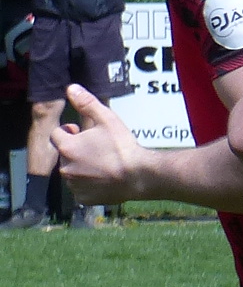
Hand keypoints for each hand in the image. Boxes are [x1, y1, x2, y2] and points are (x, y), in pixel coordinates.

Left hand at [50, 83, 145, 203]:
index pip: (57, 134)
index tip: (82, 132)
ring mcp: (74, 184)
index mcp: (68, 146)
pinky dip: (88, 184)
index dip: (69, 131)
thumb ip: (86, 103)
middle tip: (98, 149)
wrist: (141, 176)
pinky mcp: (83, 198)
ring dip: (81, 167)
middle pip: (65, 154)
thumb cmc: (124, 147)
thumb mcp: (108, 119)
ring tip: (103, 165)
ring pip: (72, 172)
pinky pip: (80, 189)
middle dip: (76, 150)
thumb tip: (70, 88)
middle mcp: (65, 167)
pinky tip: (104, 179)